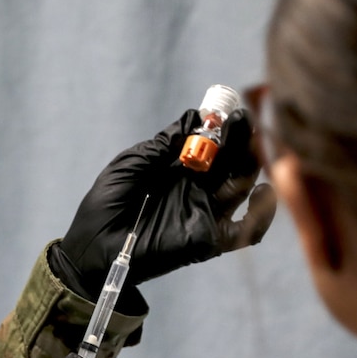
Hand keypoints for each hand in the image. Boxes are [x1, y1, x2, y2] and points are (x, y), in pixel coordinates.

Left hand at [56, 109, 276, 298]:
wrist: (94, 246)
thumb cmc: (106, 203)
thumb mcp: (131, 165)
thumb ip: (163, 144)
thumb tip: (195, 117)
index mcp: (179, 169)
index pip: (210, 146)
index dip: (221, 128)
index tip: (228, 111)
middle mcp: (198, 188)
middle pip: (231, 162)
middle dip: (240, 140)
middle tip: (243, 120)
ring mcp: (204, 212)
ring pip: (241, 188)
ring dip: (250, 164)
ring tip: (250, 144)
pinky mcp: (208, 238)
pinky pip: (244, 230)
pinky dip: (261, 215)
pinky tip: (262, 192)